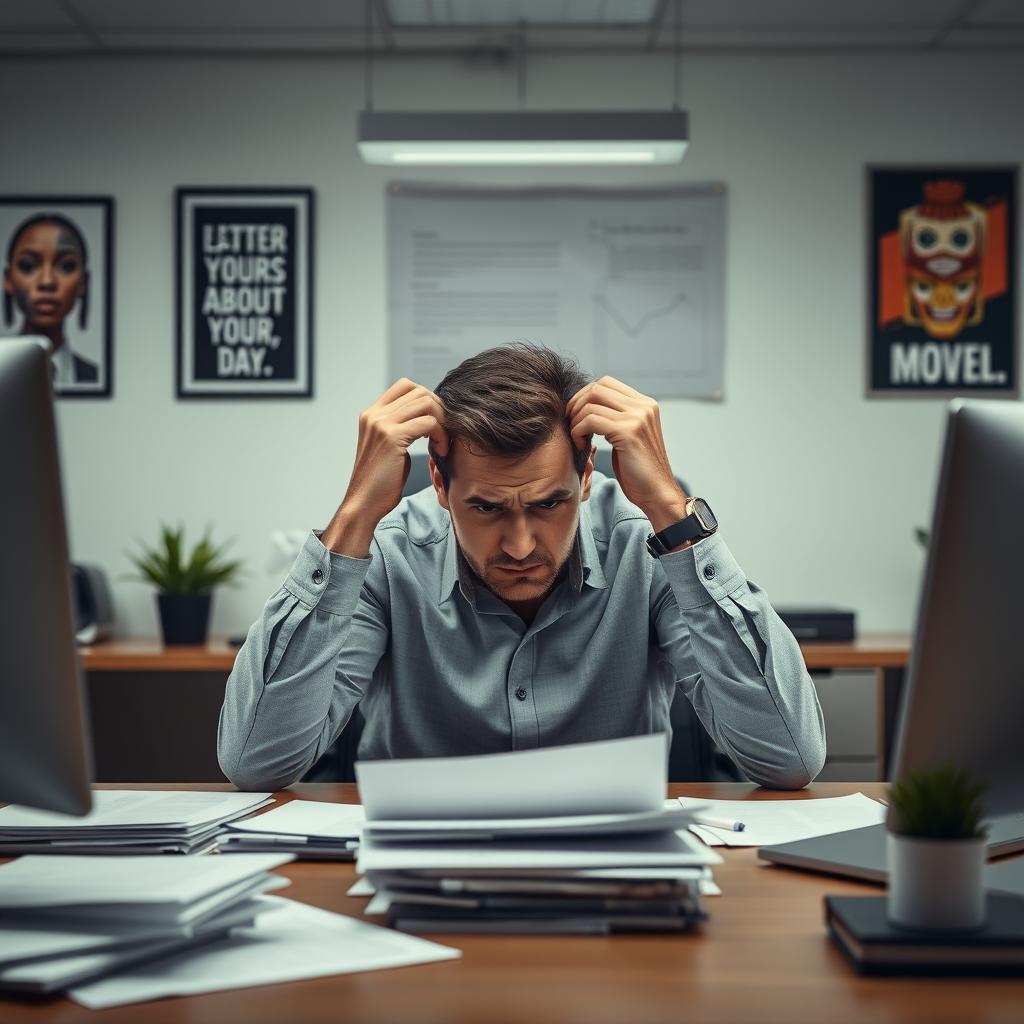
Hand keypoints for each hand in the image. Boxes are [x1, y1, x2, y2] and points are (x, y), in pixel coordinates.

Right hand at [323, 379, 448, 554]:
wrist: (364, 504)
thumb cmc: (380, 482)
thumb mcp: (389, 447)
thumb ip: (402, 428)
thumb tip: (427, 417)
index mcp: (371, 414)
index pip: (406, 385)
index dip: (428, 398)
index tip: (435, 422)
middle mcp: (374, 415)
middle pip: (419, 391)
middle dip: (439, 410)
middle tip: (444, 432)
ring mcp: (381, 424)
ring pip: (426, 403)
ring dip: (442, 422)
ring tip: (442, 443)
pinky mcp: (392, 438)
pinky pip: (428, 423)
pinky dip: (441, 435)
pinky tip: (440, 450)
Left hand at [567, 376, 687, 532]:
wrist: (656, 493)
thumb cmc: (638, 470)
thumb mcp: (627, 436)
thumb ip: (615, 417)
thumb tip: (586, 406)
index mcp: (644, 404)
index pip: (606, 383)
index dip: (584, 395)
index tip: (576, 415)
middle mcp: (643, 406)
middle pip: (596, 388)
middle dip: (576, 405)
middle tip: (570, 425)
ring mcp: (637, 418)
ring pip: (591, 403)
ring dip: (576, 421)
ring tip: (578, 439)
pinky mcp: (628, 432)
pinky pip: (590, 420)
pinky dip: (578, 432)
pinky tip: (582, 446)